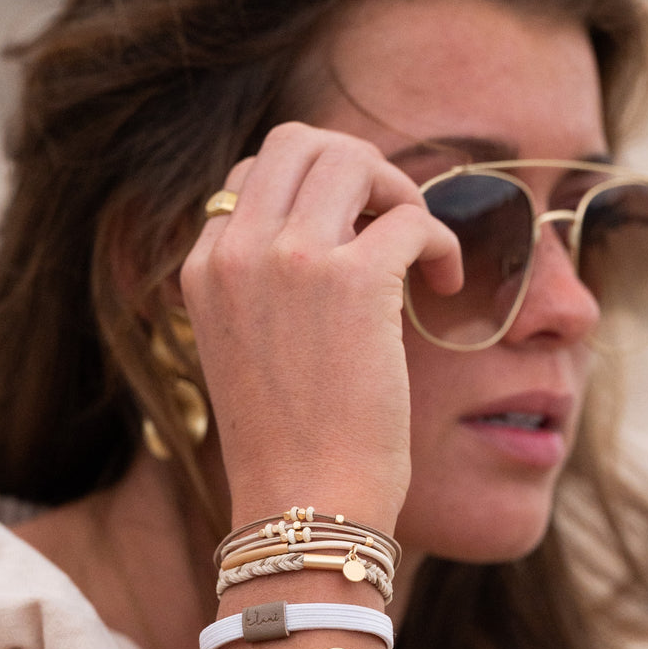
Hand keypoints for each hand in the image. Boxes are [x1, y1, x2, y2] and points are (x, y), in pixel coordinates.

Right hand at [180, 122, 460, 529]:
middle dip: (355, 166)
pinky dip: (442, 242)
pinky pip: (412, 217)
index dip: (311, 196)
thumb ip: (260, 293)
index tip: (349, 235)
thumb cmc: (285, 447)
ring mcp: (290, 260)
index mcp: (202, 270)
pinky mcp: (353, 282)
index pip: (251, 179)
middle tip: (387, 219)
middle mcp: (235, 251)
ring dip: (398, 190)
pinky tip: (444, 286)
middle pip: (298, 142)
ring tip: (416, 249)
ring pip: (352, 158)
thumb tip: (322, 246)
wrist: (302, 506)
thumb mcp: (243, 355)